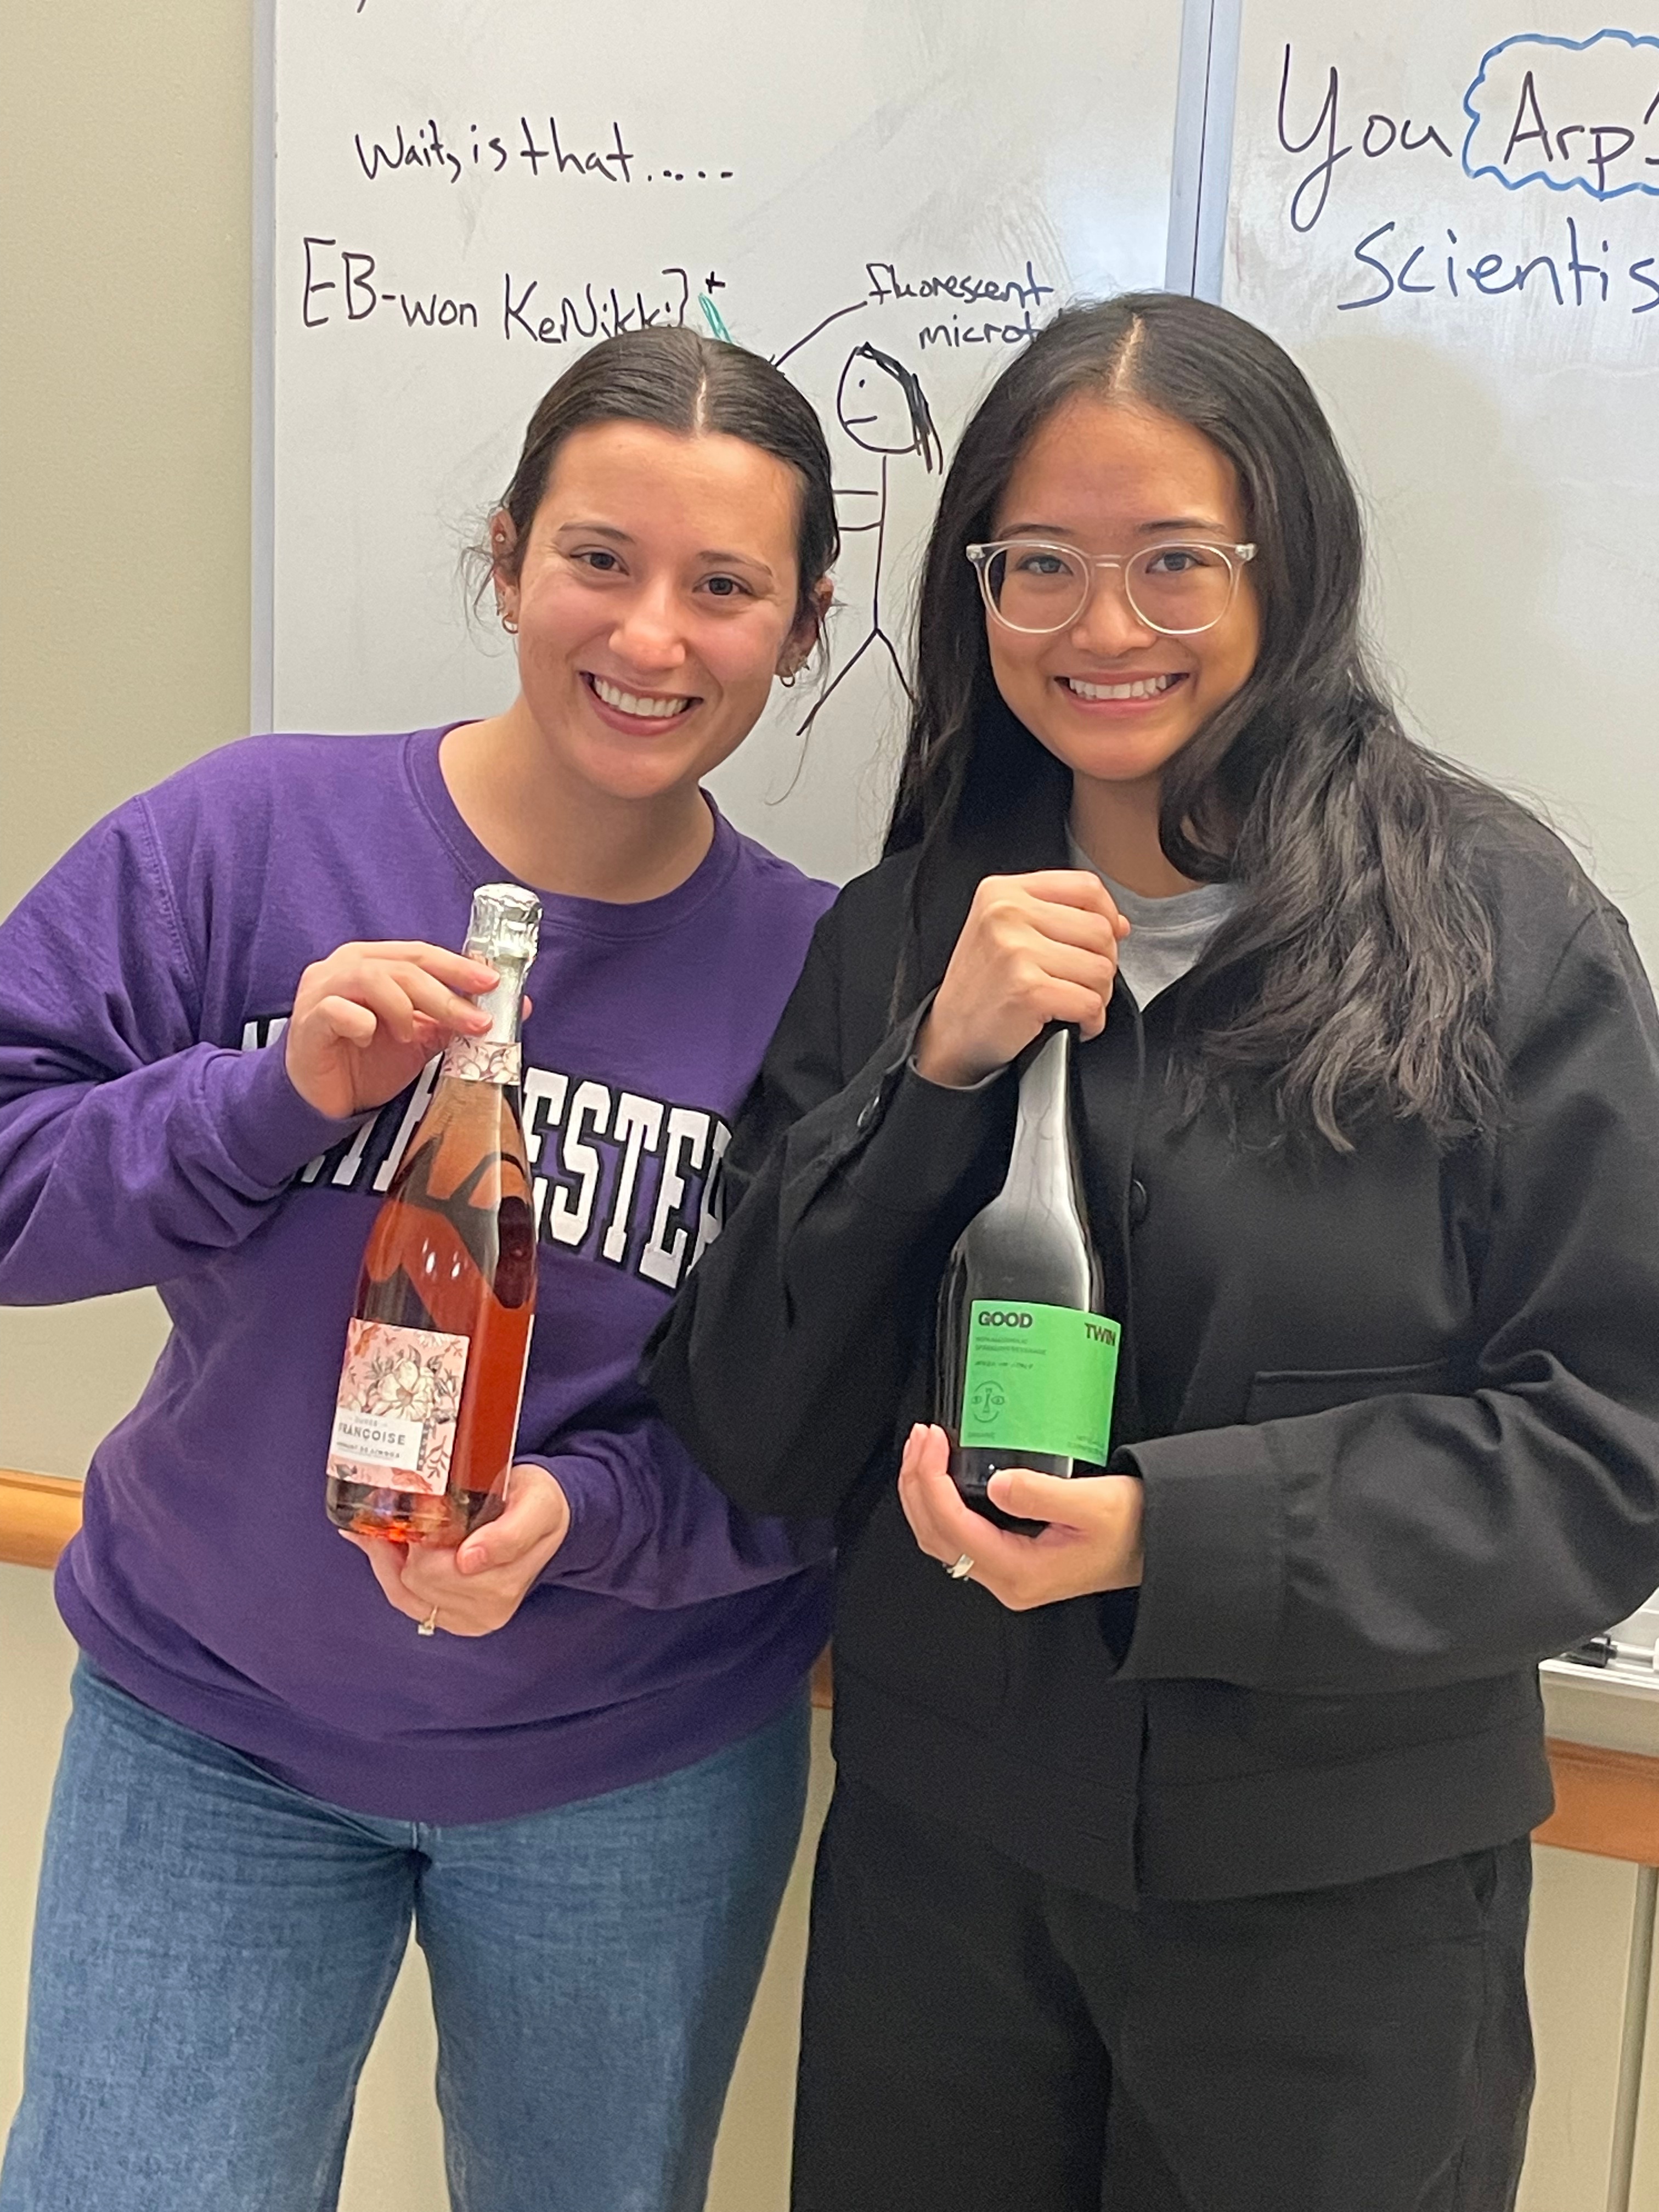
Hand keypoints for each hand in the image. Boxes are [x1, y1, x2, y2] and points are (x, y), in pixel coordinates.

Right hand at [285, 940, 499, 1118]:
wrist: (324, 1100)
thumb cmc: (366, 1061)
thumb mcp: (420, 1038)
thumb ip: (454, 1020)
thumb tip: (512, 1008)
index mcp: (374, 961)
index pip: (421, 954)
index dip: (459, 966)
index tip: (493, 983)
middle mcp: (346, 966)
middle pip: (404, 966)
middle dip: (446, 994)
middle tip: (477, 1020)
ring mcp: (322, 990)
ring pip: (372, 978)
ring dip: (403, 1008)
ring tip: (410, 1036)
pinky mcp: (308, 1020)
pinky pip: (337, 1010)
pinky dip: (361, 1023)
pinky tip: (367, 1039)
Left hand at [341, 1462, 571, 1635]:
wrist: (545, 1517)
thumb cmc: (537, 1504)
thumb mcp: (536, 1505)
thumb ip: (510, 1534)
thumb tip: (469, 1561)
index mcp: (509, 1579)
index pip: (439, 1569)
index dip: (420, 1536)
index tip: (415, 1505)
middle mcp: (492, 1607)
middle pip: (419, 1579)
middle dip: (406, 1543)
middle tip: (404, 1509)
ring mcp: (472, 1618)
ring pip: (405, 1592)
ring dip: (392, 1557)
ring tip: (391, 1525)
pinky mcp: (454, 1620)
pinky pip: (405, 1600)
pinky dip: (390, 1571)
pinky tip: (388, 1546)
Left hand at [896, 1423, 1142, 1610]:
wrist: (1155, 1545)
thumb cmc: (1131, 1526)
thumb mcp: (1093, 1504)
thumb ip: (1042, 1495)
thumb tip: (997, 1485)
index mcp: (1019, 1572)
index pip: (954, 1526)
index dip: (932, 1481)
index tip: (933, 1439)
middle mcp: (1005, 1580)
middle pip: (935, 1535)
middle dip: (917, 1483)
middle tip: (920, 1436)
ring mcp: (1005, 1573)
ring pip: (940, 1537)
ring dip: (922, 1492)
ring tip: (922, 1447)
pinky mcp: (1010, 1558)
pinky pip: (956, 1534)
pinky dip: (938, 1501)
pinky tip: (940, 1472)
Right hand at [913, 872, 1129, 1088]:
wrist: (950, 1036)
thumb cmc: (982, 986)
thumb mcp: (1006, 931)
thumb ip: (1058, 915)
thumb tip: (1119, 923)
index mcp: (1002, 891)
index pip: (1085, 886)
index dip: (1107, 915)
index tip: (1105, 939)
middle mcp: (1006, 913)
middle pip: (1099, 929)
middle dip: (1102, 964)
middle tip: (1079, 983)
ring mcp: (1015, 951)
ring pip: (1101, 968)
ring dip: (1097, 995)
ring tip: (1071, 1002)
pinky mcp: (1028, 990)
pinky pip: (1090, 1003)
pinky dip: (1090, 1021)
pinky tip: (1071, 1023)